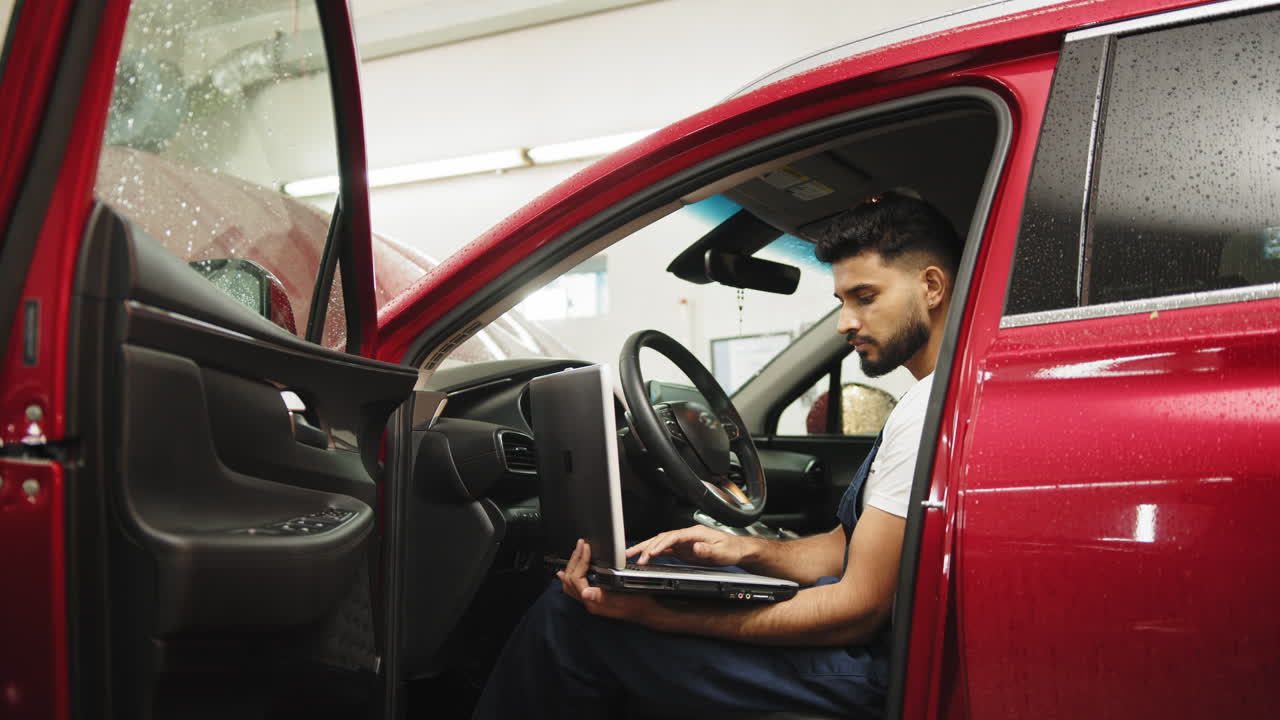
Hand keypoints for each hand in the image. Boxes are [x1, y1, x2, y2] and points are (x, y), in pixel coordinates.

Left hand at [558, 539, 659, 622]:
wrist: (645, 611)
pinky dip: (571, 576)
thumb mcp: (624, 598)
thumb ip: (603, 596)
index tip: (587, 548)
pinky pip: (576, 588)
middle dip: (574, 560)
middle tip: (581, 545)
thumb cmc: (638, 604)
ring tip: (575, 553)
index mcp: (594, 603)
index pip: (577, 579)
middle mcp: (590, 603)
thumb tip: (585, 593)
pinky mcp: (594, 598)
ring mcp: (591, 601)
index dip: (580, 561)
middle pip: (570, 580)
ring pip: (570, 584)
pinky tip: (568, 572)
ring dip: (571, 566)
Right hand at [626, 525, 751, 566]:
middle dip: (646, 546)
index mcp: (694, 533)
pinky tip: (644, 558)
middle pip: (662, 538)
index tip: (652, 552)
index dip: (661, 544)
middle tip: (631, 555)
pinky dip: (653, 554)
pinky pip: (664, 550)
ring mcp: (683, 543)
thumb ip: (708, 550)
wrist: (737, 550)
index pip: (673, 537)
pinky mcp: (683, 550)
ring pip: (660, 543)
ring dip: (645, 549)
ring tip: (630, 555)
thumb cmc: (731, 549)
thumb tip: (695, 548)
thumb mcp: (722, 551)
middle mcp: (686, 536)